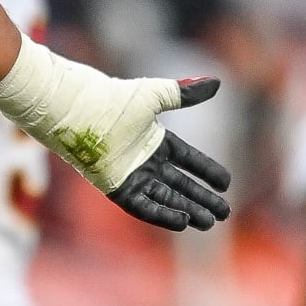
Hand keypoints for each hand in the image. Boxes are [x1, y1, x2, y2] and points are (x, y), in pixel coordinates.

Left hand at [0, 37, 231, 230]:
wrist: (78, 109)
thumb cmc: (112, 98)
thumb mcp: (155, 95)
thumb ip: (185, 94)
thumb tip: (217, 83)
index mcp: (153, 138)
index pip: (187, 160)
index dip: (206, 171)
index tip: (227, 183)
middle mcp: (142, 159)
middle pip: (178, 184)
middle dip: (201, 198)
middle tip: (223, 213)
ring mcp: (129, 174)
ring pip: (164, 198)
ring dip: (186, 210)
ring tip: (208, 223)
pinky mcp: (115, 186)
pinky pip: (142, 205)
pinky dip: (162, 214)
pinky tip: (183, 222)